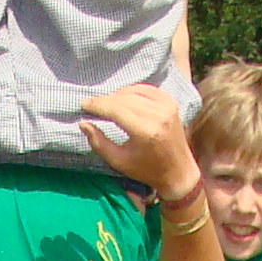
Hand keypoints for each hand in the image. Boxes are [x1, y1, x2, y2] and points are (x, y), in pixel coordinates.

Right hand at [77, 84, 196, 197]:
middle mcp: (157, 115)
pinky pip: (146, 89)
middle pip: (123, 98)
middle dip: (104, 100)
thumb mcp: (119, 161)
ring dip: (116, 95)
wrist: (178, 171)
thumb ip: (99, 142)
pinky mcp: (171, 102)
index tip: (83, 104)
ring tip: (105, 103)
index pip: (116, 109)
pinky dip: (132, 91)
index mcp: (145, 131)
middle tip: (91, 105)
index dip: (97, 105)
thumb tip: (83, 123)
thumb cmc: (146, 170)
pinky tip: (122, 98)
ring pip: (133, 91)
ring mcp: (166, 106)